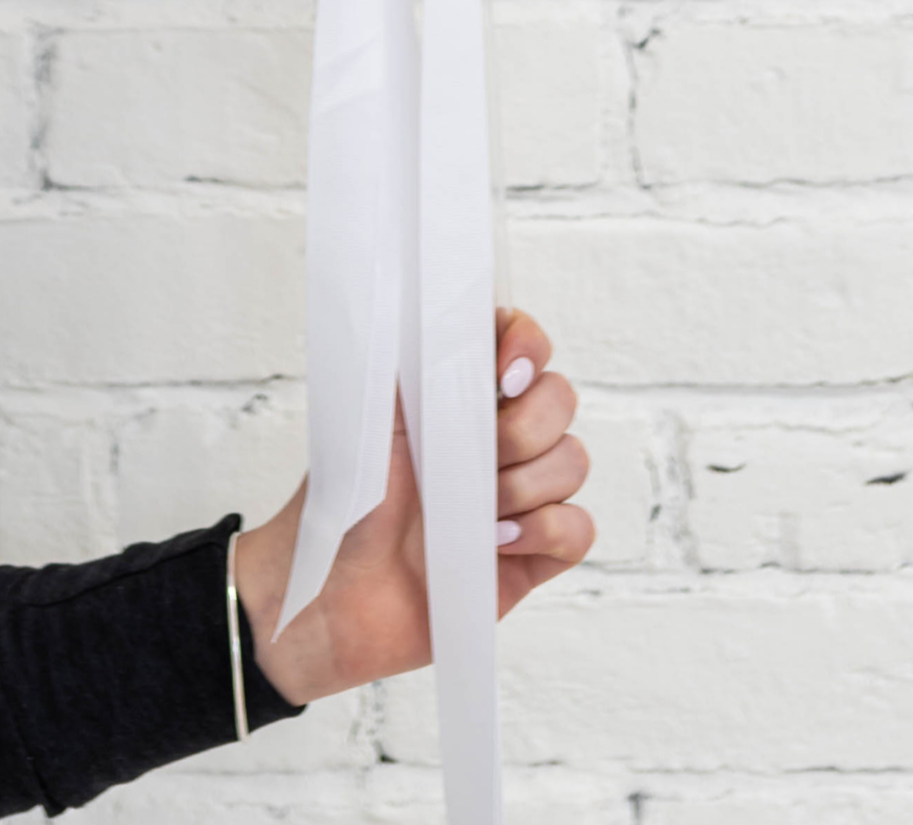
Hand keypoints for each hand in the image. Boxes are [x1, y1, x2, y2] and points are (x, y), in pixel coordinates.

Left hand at [225, 308, 591, 708]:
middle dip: (525, 429)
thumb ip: (418, 364)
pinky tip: (495, 544)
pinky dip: (546, 531)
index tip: (504, 375)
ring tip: (476, 515)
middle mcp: (497, 440)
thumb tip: (446, 310)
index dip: (528, 346)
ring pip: (573, 461)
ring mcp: (518, 498)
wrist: (333, 601)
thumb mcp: (375, 419)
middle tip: (474, 461)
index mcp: (460, 396)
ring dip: (528, 486)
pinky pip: (579, 529)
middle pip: (561, 400)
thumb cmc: (345, 507)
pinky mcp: (530, 557)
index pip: (523, 342)